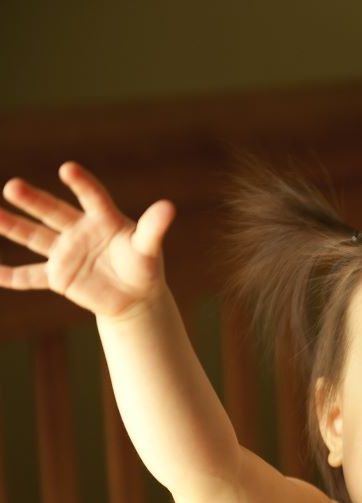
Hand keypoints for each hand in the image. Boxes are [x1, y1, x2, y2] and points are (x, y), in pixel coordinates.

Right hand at [0, 162, 174, 317]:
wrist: (134, 297)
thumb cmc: (143, 266)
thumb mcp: (149, 248)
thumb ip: (154, 228)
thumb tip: (169, 207)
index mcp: (103, 219)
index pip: (92, 197)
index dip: (81, 184)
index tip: (68, 169)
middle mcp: (78, 231)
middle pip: (53, 211)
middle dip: (33, 200)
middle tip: (13, 186)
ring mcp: (65, 253)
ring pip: (34, 237)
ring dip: (13, 226)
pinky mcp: (58, 277)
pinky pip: (31, 277)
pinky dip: (12, 277)